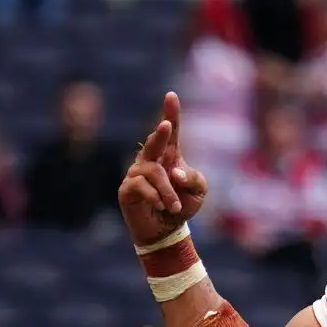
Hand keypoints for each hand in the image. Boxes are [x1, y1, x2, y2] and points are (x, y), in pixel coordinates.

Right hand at [119, 91, 209, 245]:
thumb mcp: (199, 192)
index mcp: (169, 155)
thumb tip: (174, 172)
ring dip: (168, 191)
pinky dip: (155, 197)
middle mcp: (151, 160)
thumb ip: (193, 179)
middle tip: (166, 127)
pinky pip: (141, 186)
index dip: (170, 113)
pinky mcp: (127, 188)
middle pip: (155, 142)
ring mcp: (136, 173)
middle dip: (160, 134)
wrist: (166, 230)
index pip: (171, 132)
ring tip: (175, 207)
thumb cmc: (182, 205)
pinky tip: (160, 206)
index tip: (171, 95)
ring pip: (153, 172)